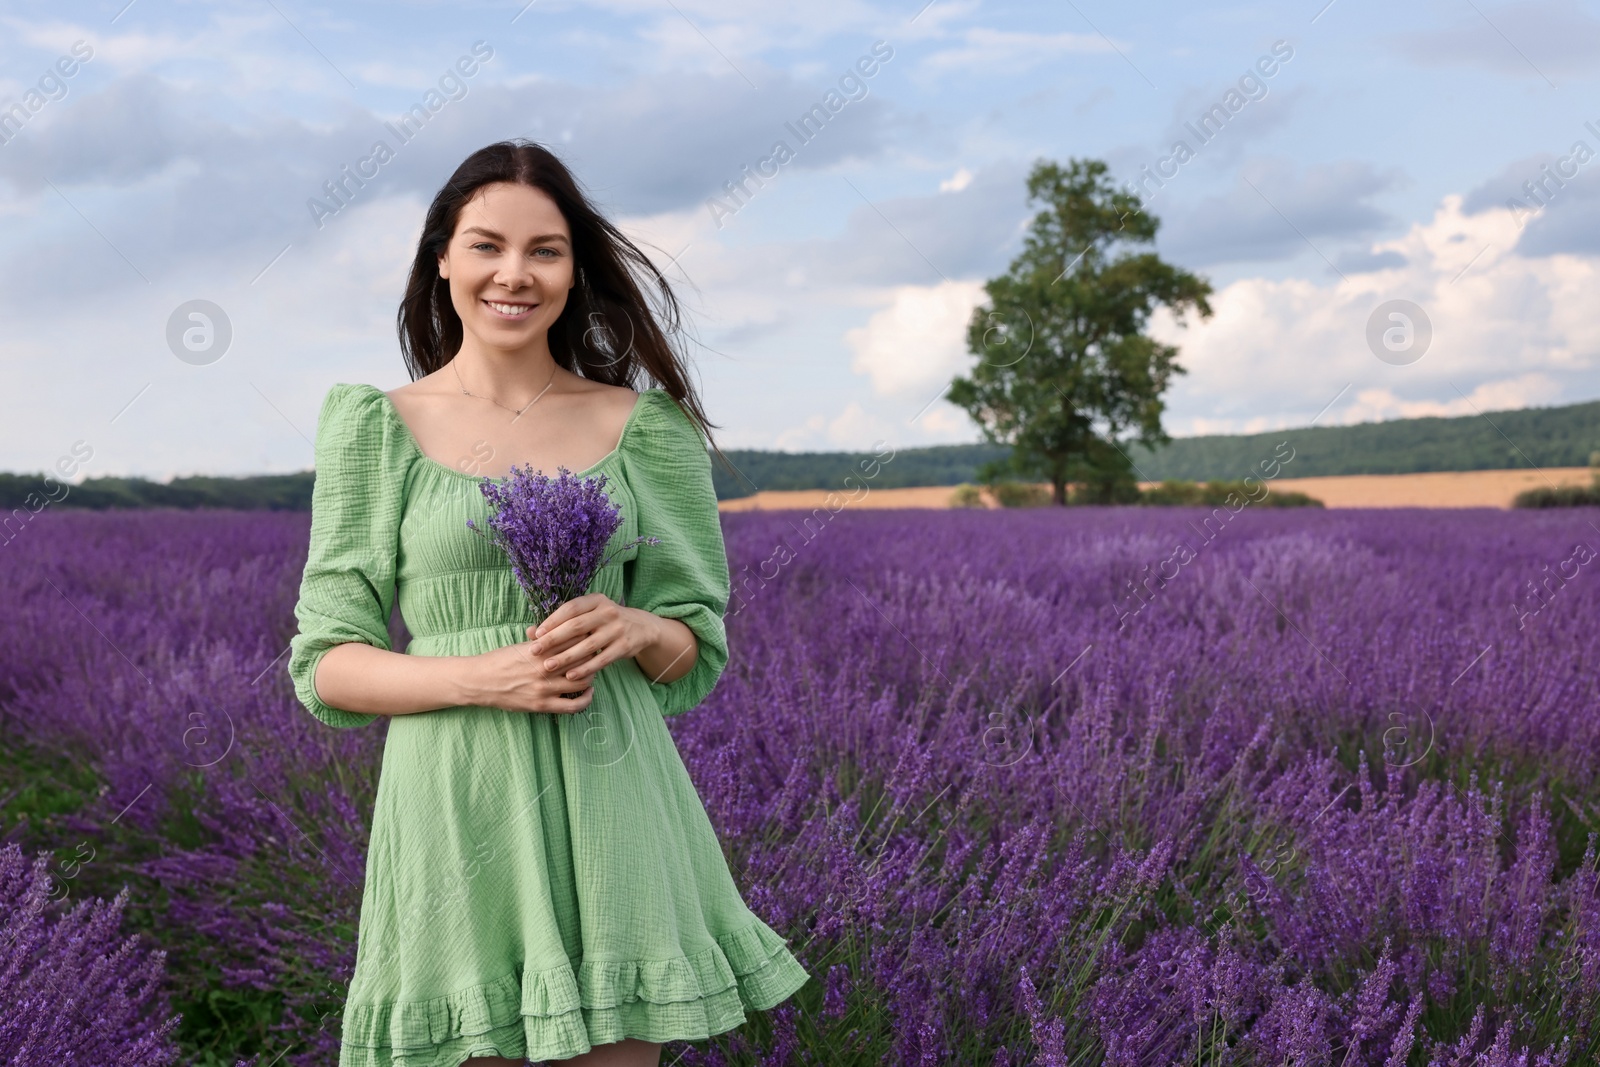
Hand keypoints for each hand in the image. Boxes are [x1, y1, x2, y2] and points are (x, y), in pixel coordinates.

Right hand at [469, 641, 595, 714]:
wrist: (479, 682)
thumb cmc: (499, 660)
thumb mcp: (521, 645)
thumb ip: (542, 640)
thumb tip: (557, 628)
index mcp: (540, 649)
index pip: (575, 640)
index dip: (586, 638)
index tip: (589, 639)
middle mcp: (545, 668)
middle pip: (583, 659)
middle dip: (591, 656)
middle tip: (593, 656)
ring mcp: (544, 688)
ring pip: (582, 681)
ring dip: (590, 676)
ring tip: (590, 673)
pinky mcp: (542, 705)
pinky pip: (574, 706)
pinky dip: (586, 699)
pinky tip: (588, 692)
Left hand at [526, 593, 659, 685]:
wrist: (641, 628)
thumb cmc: (604, 621)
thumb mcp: (589, 614)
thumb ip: (563, 621)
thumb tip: (530, 631)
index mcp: (596, 600)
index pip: (571, 608)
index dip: (552, 620)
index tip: (536, 634)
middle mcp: (608, 612)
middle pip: (576, 626)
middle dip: (553, 639)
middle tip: (535, 651)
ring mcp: (618, 629)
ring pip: (587, 645)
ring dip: (566, 657)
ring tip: (548, 666)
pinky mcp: (624, 646)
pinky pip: (601, 659)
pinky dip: (585, 668)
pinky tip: (570, 675)